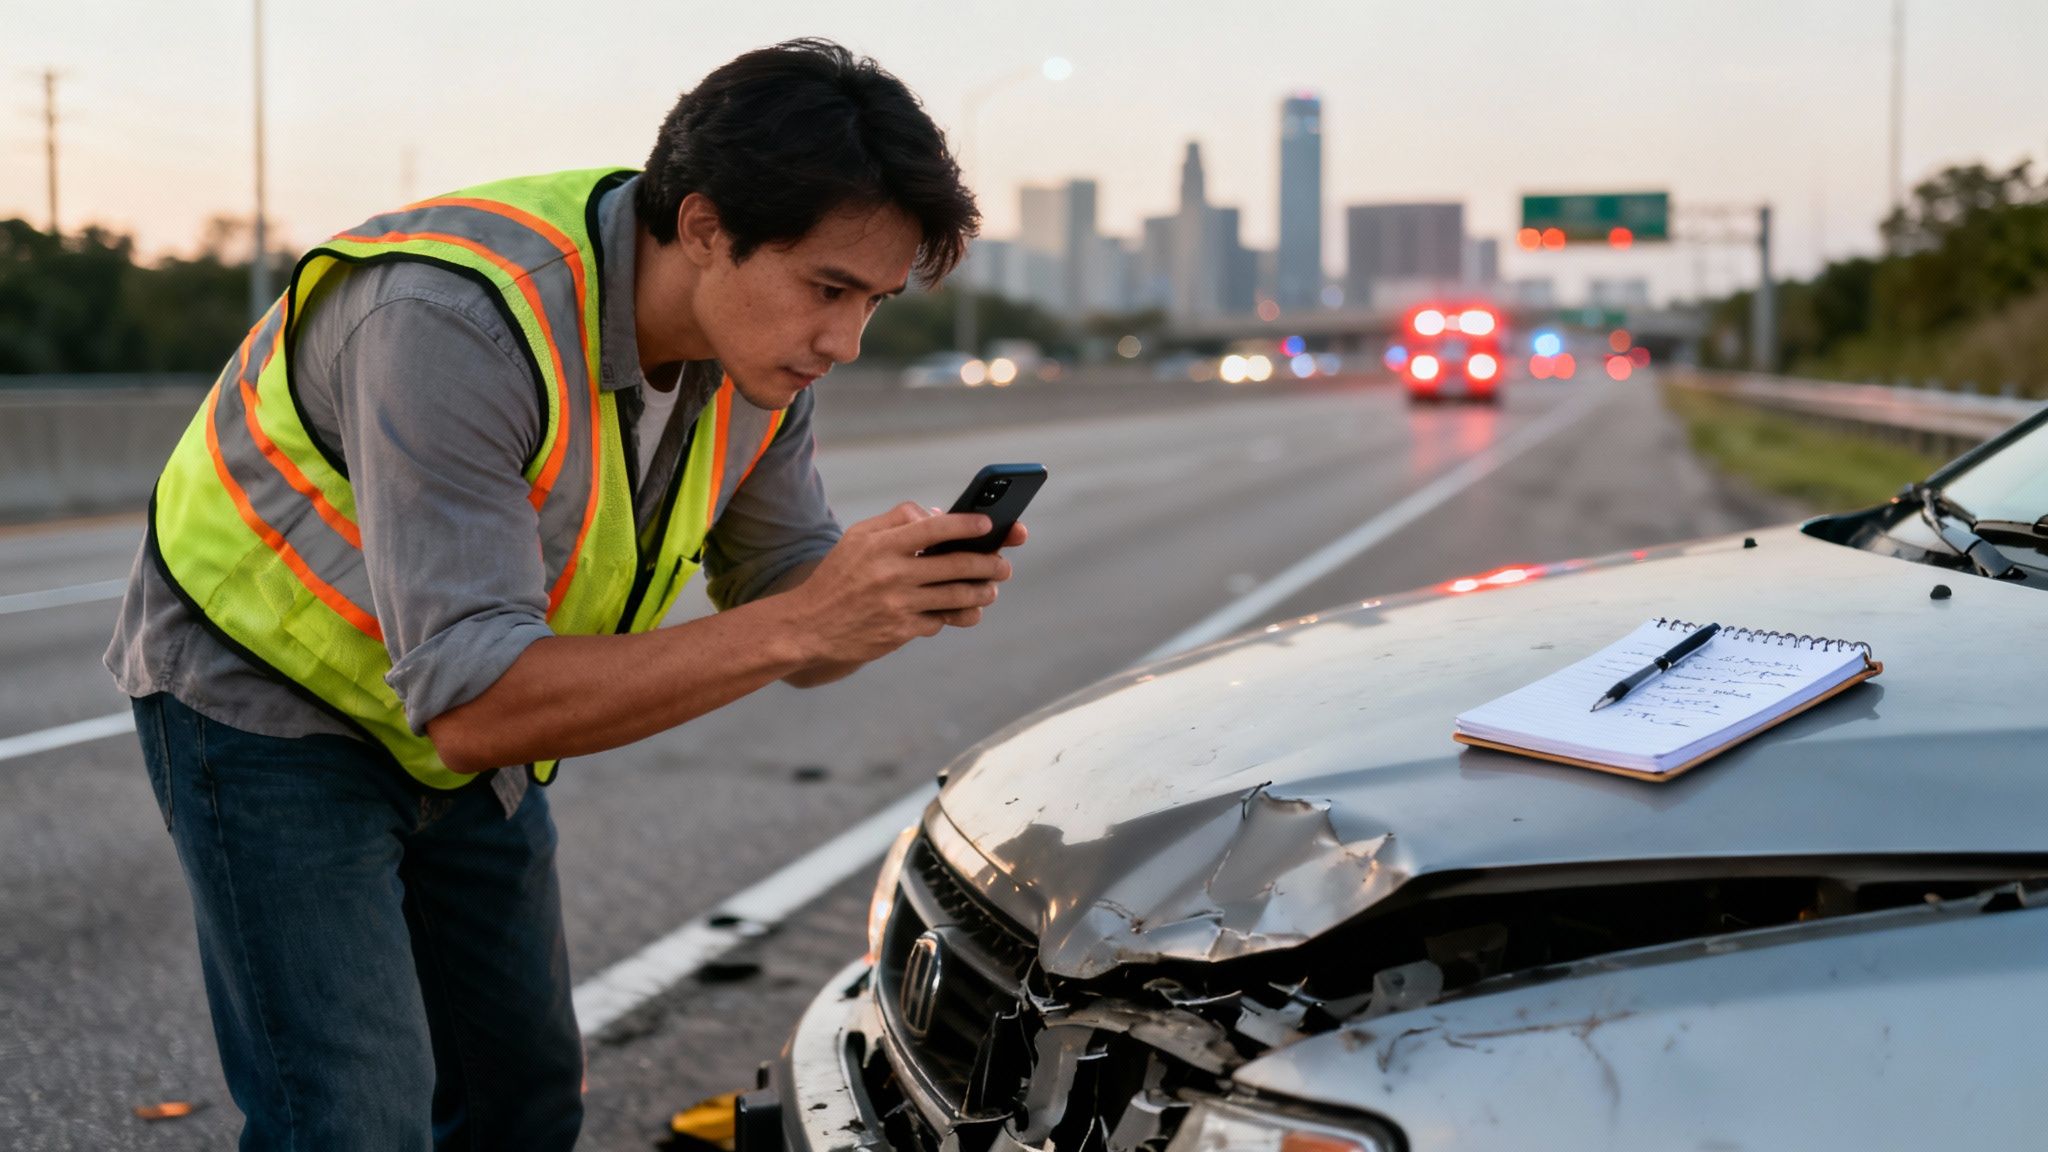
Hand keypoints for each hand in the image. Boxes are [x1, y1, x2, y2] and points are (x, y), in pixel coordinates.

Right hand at [779, 502, 1021, 665]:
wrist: (810, 626)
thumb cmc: (839, 577)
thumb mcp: (858, 538)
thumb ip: (896, 520)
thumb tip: (935, 514)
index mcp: (882, 545)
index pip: (934, 528)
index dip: (967, 525)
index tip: (989, 524)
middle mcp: (892, 574)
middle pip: (956, 564)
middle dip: (989, 563)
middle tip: (1004, 564)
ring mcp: (898, 605)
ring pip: (956, 597)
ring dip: (982, 592)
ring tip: (990, 589)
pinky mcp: (901, 632)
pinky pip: (939, 621)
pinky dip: (954, 615)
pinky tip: (963, 611)